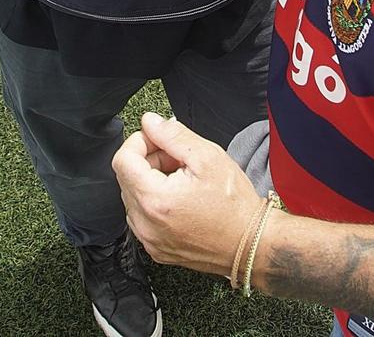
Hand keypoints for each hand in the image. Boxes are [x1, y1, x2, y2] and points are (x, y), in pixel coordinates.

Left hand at [115, 112, 262, 275]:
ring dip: (151, 181)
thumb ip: (173, 135)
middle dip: (148, 160)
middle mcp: (146, 225)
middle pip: (127, 178)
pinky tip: (180, 198)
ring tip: (182, 178)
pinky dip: (155, 203)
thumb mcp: (208, 157)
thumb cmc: (235, 206)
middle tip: (177, 158)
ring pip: (134, 197)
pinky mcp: (157, 249)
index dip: (139, 141)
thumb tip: (150, 123)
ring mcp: (150, 240)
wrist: (251, 243)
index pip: (122, 160)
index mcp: (155, 200)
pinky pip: (143, 218)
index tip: (157, 138)